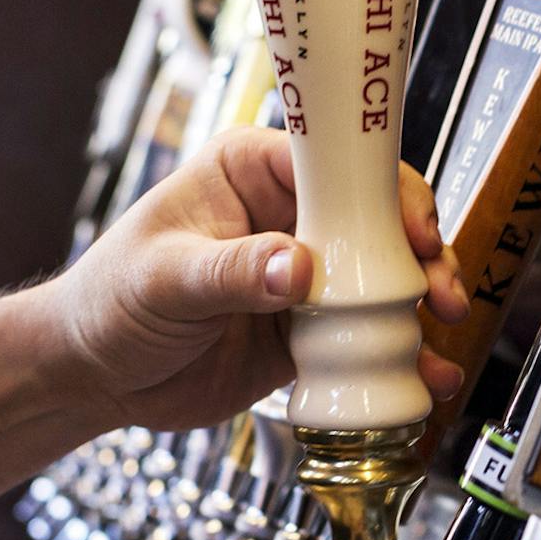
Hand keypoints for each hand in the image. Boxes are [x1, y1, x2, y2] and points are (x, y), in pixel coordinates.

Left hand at [46, 127, 469, 429]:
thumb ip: (232, 272)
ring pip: (383, 277)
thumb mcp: (164, 278)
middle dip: (421, 251)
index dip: (384, 191)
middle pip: (376, 219)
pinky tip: (425, 376)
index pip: (334, 163)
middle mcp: (288, 215)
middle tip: (441, 288)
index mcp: (252, 172)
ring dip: (422, 303)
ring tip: (446, 331)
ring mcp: (304, 274)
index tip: (413, 230)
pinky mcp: (309, 329)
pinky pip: (366, 337)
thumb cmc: (109, 301)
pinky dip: (400, 355)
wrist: (94, 375)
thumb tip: (299, 267)